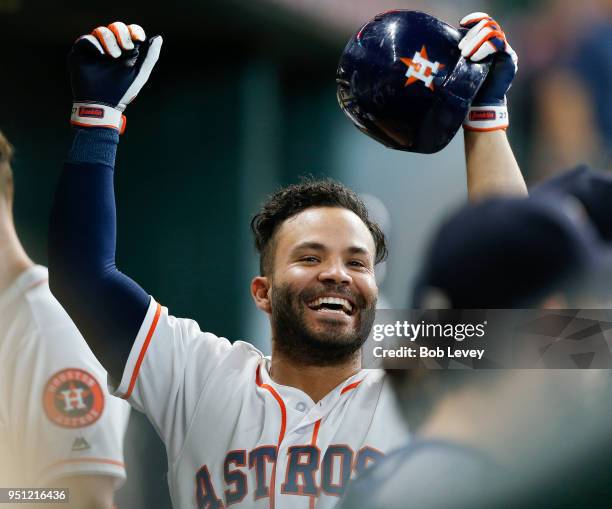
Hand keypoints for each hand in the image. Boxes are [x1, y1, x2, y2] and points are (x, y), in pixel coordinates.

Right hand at [68, 22, 162, 132]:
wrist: (103, 104)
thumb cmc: (123, 91)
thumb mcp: (140, 73)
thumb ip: (150, 56)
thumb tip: (158, 38)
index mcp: (126, 51)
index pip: (130, 31)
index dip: (134, 30)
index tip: (138, 38)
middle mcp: (111, 48)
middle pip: (116, 27)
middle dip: (122, 33)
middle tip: (126, 48)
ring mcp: (96, 49)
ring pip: (101, 31)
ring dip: (110, 40)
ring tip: (113, 56)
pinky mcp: (82, 52)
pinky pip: (87, 39)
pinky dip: (95, 43)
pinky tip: (101, 54)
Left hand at [458, 12, 517, 130]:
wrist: (480, 105)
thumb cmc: (468, 87)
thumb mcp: (462, 65)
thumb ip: (463, 50)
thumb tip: (450, 35)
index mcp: (488, 44)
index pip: (485, 22)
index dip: (474, 19)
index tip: (462, 23)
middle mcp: (499, 45)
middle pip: (489, 25)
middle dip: (473, 34)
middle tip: (461, 49)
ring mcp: (506, 51)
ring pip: (493, 32)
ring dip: (476, 41)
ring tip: (466, 54)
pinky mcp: (509, 58)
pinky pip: (498, 44)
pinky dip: (484, 48)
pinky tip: (474, 58)